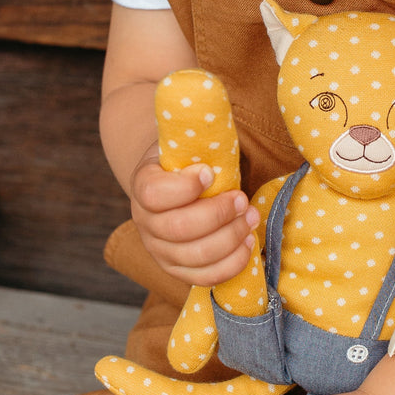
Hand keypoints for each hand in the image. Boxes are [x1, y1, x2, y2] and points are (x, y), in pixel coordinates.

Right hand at [130, 148, 258, 286]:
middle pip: (179, 228)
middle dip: (219, 214)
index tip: (210, 172)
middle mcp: (144, 222)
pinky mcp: (179, 270)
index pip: (154, 194)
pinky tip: (248, 242)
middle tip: (243, 199)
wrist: (179, 185)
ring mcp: (160, 251)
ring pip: (196, 255)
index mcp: (143, 186)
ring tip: (251, 217)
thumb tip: (214, 117)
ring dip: (232, 237)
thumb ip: (198, 141)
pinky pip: (205, 277)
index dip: (185, 186)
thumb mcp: (188, 145)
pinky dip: (233, 262)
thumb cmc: (190, 162)